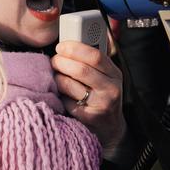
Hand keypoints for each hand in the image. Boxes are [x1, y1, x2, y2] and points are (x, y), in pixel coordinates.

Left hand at [52, 41, 126, 155]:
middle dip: (61, 62)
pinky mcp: (88, 118)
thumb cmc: (102, 97)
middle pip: (80, 70)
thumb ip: (93, 61)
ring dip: (57, 78)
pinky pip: (66, 101)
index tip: (61, 47)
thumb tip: (73, 40)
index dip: (75, 49)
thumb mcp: (106, 78)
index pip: (95, 56)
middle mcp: (110, 89)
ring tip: (56, 77)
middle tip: (54, 61)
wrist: (110, 128)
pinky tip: (61, 94)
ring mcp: (100, 105)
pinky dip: (59, 95)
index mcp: (114, 74)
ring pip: (69, 85)